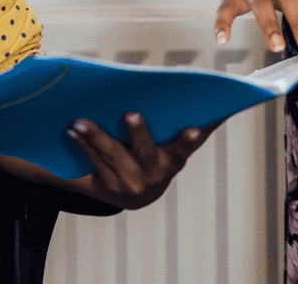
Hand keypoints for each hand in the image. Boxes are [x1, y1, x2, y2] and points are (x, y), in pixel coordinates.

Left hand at [68, 112, 206, 209]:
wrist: (135, 193)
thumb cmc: (161, 157)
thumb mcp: (179, 146)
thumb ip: (200, 126)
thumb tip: (225, 104)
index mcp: (174, 161)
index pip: (184, 149)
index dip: (188, 140)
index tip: (192, 129)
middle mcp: (153, 175)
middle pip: (144, 153)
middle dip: (138, 134)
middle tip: (131, 114)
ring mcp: (129, 183)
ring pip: (112, 156)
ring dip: (96, 137)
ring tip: (80, 121)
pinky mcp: (107, 186)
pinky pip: (94, 163)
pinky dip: (83, 145)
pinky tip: (72, 130)